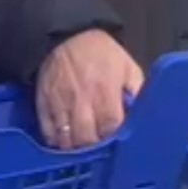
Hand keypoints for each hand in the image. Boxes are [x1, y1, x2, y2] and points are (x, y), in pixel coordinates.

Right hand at [36, 30, 143, 149]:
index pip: (111, 125)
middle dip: (96, 147)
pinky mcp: (43, 104)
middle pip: (87, 138)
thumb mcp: (128, 66)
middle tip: (102, 149)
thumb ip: (137, 89)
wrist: (65, 38)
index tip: (120, 142)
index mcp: (105, 90)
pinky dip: (56, 141)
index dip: (116, 138)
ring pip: (66, 139)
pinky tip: (66, 143)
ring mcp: (60, 104)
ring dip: (76, 148)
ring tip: (85, 150)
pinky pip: (48, 132)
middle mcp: (81, 101)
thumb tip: (143, 110)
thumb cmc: (101, 53)